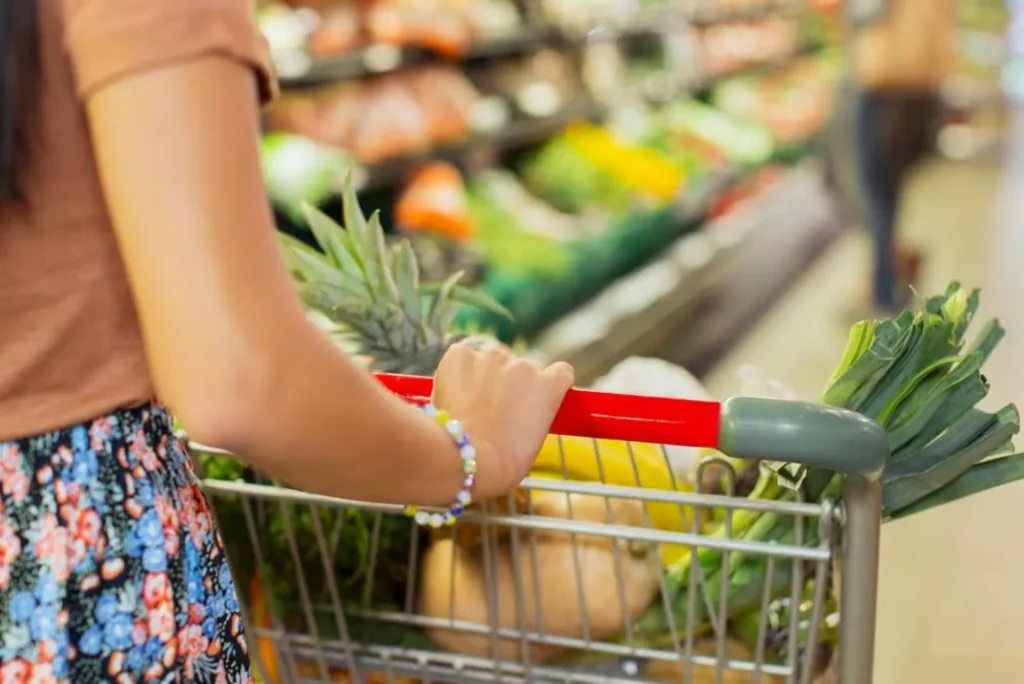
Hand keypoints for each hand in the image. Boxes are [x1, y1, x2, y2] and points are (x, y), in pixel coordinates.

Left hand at [433, 343, 574, 498]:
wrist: (467, 458)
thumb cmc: (503, 463)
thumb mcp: (535, 440)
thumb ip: (533, 415)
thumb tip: (519, 413)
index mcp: (549, 387)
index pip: (560, 372)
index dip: (546, 384)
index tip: (535, 397)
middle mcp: (524, 365)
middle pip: (521, 368)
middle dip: (511, 384)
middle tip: (495, 410)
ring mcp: (492, 357)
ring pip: (491, 360)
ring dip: (485, 375)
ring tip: (471, 405)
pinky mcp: (461, 356)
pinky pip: (461, 357)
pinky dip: (457, 371)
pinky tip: (453, 395)